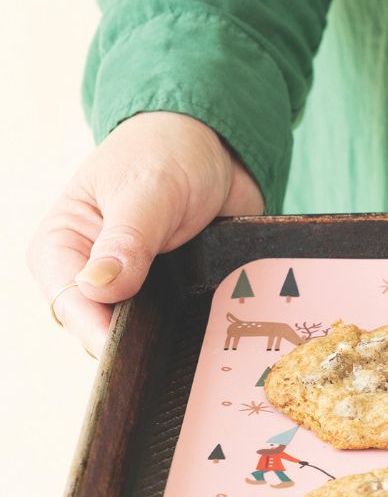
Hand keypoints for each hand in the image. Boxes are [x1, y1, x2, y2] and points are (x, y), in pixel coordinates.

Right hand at [27, 111, 263, 356]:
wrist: (214, 146)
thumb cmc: (165, 153)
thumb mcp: (146, 190)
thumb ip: (126, 239)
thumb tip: (98, 288)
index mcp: (62, 246)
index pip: (69, 303)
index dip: (97, 329)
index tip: (130, 343)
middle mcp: (92, 275)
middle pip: (103, 330)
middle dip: (135, 342)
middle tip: (173, 350)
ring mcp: (134, 290)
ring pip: (143, 336)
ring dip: (169, 341)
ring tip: (199, 342)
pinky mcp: (170, 296)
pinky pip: (179, 328)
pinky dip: (195, 330)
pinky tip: (216, 334)